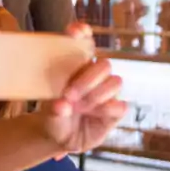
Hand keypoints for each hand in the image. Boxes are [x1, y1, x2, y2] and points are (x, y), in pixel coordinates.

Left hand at [38, 23, 126, 155]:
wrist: (60, 138)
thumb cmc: (54, 117)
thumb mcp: (48, 112)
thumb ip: (54, 109)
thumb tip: (61, 105)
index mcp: (77, 67)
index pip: (85, 42)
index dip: (83, 33)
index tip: (74, 32)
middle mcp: (95, 76)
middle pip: (104, 64)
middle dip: (87, 79)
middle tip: (69, 95)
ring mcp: (107, 92)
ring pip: (115, 81)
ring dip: (96, 94)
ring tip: (77, 107)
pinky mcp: (116, 110)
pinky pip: (121, 105)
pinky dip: (106, 108)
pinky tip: (93, 114)